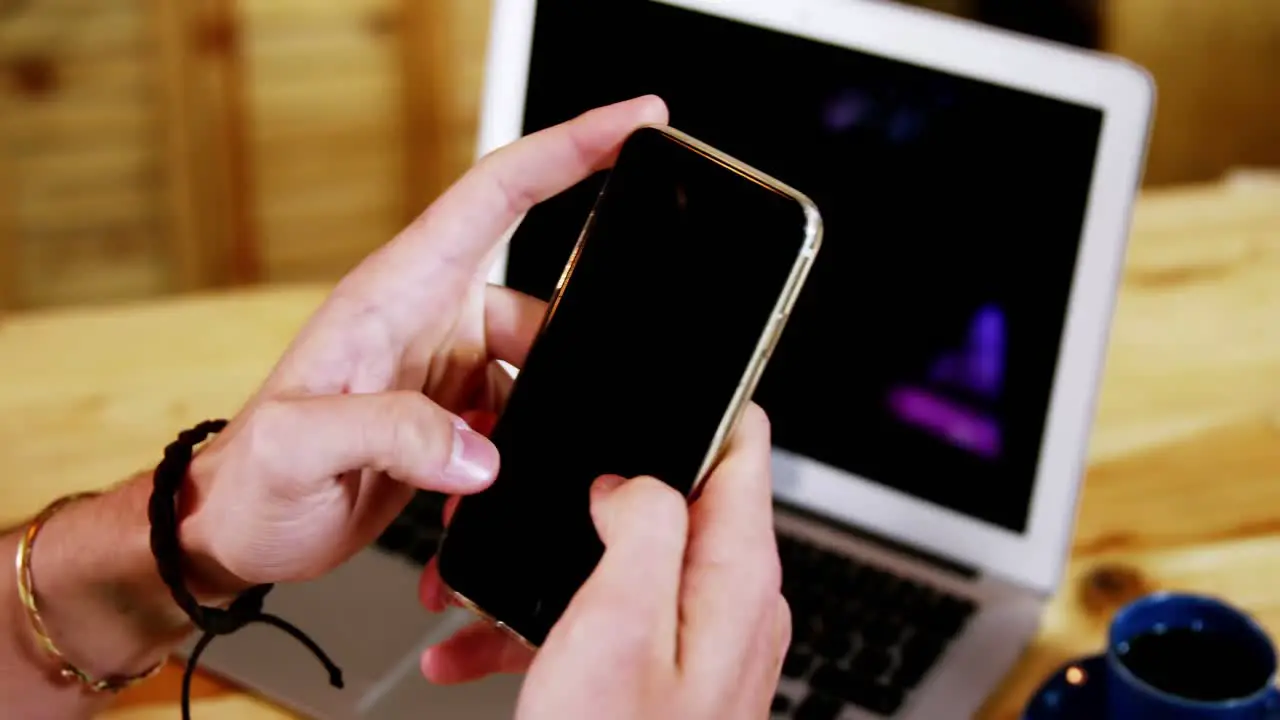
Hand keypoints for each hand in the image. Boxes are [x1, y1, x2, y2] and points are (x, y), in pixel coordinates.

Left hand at [177, 96, 668, 595]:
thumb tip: (482, 452)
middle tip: (576, 410)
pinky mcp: (455, 410)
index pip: (494, 195)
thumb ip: (392, 433)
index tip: (634, 121)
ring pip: (538, 367)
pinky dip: (516, 455)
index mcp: (396, 292)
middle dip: (570, 356)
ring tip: (491, 470)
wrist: (239, 529)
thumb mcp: (298, 447)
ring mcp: (446, 362)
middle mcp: (429, 315)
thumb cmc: (251, 478)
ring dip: (538, 421)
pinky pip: (520, 414)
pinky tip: (480, 493)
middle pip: (541, 302)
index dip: (569, 148)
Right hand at [421, 405, 791, 719]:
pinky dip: (540, 626)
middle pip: (669, 498)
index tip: (660, 369)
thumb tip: (634, 476)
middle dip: (594, 487)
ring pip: (618, 563)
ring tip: (478, 584)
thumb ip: (643, 524)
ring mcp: (695, 641)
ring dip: (548, 566)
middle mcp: (727, 602)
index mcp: (735, 575)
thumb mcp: (621, 622)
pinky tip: (476, 643)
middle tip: (536, 482)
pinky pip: (600, 624)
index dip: (704, 399)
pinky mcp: (657, 675)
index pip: (744, 448)